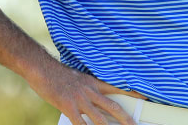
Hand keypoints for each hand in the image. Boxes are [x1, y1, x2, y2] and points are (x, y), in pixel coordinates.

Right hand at [30, 61, 145, 124]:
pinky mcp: (68, 106)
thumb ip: (87, 91)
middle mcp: (90, 91)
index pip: (118, 88)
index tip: (144, 97)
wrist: (42, 68)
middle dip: (125, 119)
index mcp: (94, 83)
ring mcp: (80, 99)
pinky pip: (80, 123)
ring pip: (99, 118)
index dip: (132, 94)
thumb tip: (92, 104)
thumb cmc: (58, 74)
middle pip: (113, 107)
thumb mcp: (77, 79)